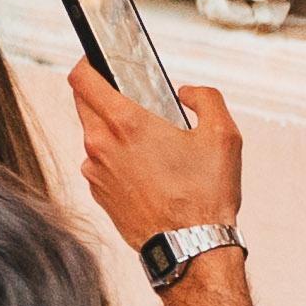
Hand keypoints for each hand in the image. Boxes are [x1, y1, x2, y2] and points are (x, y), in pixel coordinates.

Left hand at [70, 59, 242, 241]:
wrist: (190, 246)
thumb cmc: (206, 194)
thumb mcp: (224, 135)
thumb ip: (206, 98)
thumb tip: (186, 92)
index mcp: (126, 123)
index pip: (82, 78)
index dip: (87, 62)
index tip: (97, 59)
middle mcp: (100, 145)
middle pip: (83, 103)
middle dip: (102, 93)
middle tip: (133, 96)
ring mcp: (94, 171)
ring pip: (93, 134)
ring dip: (113, 129)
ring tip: (150, 139)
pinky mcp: (97, 192)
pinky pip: (100, 163)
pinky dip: (116, 157)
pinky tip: (147, 168)